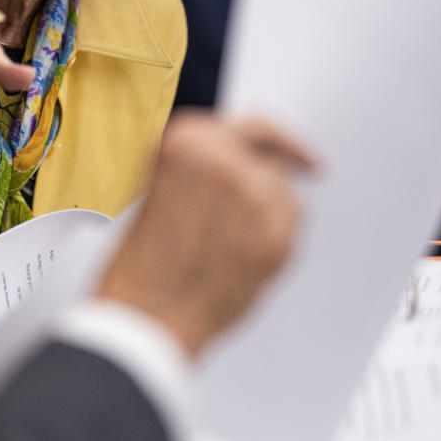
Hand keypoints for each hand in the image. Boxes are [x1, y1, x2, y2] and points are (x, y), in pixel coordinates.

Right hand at [97, 111, 313, 357]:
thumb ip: (200, 164)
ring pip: (283, 192)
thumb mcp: (159, 188)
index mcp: (187, 141)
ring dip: (269, 209)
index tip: (296, 150)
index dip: (279, 139)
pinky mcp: (277, 238)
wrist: (147, 315)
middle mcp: (226, 162)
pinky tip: (241, 257)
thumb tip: (242, 160)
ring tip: (229, 242)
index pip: (253, 125)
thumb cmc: (143, 262)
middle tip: (264, 202)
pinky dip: (276, 236)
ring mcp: (256, 198)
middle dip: (272, 176)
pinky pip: (291, 225)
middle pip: (274, 157)